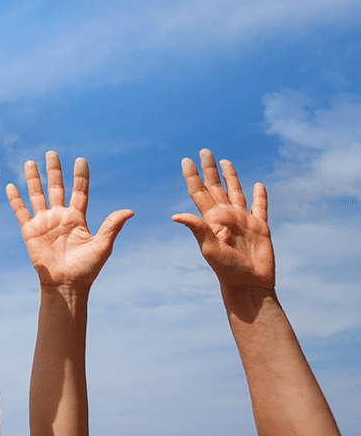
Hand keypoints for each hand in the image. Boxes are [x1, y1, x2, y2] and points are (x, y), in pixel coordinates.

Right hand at [7, 151, 132, 292]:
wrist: (65, 285)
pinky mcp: (30, 232)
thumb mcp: (103, 246)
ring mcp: (44, 223)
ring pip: (37, 195)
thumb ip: (112, 226)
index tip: (80, 160)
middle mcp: (60, 217)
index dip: (80, 176)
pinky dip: (15, 199)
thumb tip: (130, 211)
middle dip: (54, 171)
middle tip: (52, 153)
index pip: (79, 191)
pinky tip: (10, 186)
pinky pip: (21, 212)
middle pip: (56, 188)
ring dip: (33, 179)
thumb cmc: (86, 269)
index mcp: (77, 218)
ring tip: (30, 162)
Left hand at [172, 149, 273, 289]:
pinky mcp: (260, 227)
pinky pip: (260, 207)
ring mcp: (243, 220)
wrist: (248, 284)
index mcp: (211, 219)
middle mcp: (226, 216)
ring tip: (226, 161)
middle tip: (205, 151)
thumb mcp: (209, 248)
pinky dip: (260, 196)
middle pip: (216, 187)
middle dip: (210, 169)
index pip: (199, 192)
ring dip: (231, 177)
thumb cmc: (226, 269)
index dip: (192, 176)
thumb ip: (196, 229)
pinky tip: (258, 185)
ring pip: (236, 192)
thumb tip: (175, 216)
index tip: (185, 160)